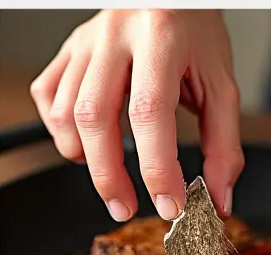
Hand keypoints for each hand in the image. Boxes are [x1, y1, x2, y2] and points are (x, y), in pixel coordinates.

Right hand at [29, 9, 242, 221]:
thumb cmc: (194, 31)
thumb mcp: (220, 82)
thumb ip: (223, 143)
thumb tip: (217, 198)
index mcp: (160, 37)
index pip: (149, 113)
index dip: (156, 168)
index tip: (168, 204)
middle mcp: (116, 35)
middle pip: (94, 118)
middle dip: (108, 176)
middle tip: (125, 208)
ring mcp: (86, 42)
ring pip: (64, 113)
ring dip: (82, 156)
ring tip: (109, 171)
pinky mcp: (68, 50)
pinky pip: (47, 97)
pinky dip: (60, 130)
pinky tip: (86, 140)